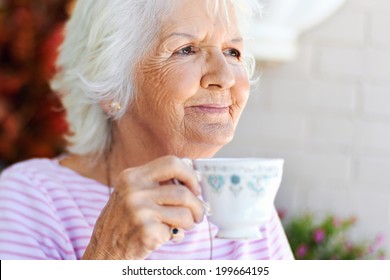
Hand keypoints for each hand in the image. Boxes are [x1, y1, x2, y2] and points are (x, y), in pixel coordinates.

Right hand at [82, 156, 203, 259]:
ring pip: (185, 213)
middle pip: (183, 191)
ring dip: (191, 222)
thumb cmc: (125, 219)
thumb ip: (157, 182)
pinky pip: (177, 231)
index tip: (195, 187)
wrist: (104, 249)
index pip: (172, 163)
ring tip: (185, 226)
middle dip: (197, 204)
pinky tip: (167, 237)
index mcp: (132, 176)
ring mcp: (139, 211)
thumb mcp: (133, 192)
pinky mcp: (146, 231)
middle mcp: (134, 191)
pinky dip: (177, 236)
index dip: (190, 174)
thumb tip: (193, 171)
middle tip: (199, 213)